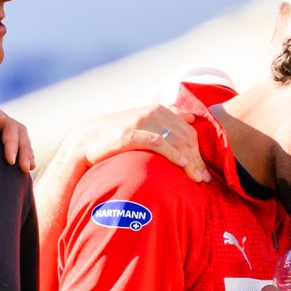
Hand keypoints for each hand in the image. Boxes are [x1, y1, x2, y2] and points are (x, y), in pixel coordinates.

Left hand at [0, 85, 34, 170]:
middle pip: (20, 134)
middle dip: (24, 151)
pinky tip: (24, 167)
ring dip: (26, 153)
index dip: (12, 144)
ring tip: (28, 168)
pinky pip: (13, 143)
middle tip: (24, 168)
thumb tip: (0, 117)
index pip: (10, 128)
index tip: (10, 160)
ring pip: (20, 139)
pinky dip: (21, 153)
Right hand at [63, 104, 210, 182]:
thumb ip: (166, 119)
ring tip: (196, 177)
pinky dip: (172, 153)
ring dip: (189, 161)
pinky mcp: (129, 134)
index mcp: (159, 110)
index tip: (204, 171)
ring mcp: (140, 122)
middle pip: (185, 136)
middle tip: (203, 179)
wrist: (85, 139)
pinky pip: (157, 142)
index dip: (200, 151)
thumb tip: (191, 117)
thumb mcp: (144, 123)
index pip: (189, 131)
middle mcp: (152, 113)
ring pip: (175, 140)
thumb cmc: (118, 135)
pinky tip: (182, 163)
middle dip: (197, 159)